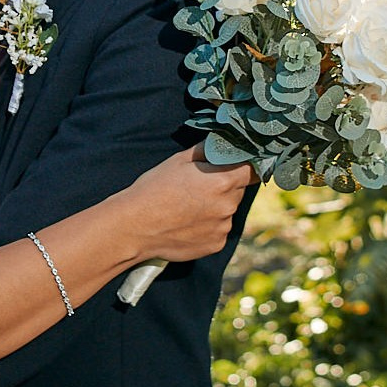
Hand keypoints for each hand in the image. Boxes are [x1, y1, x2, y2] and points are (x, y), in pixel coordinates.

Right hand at [122, 141, 254, 262]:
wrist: (134, 227)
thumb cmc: (153, 189)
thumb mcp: (178, 160)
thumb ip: (207, 150)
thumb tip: (223, 142)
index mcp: (222, 181)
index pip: (251, 169)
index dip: (245, 165)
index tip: (235, 164)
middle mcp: (228, 206)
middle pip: (239, 189)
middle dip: (226, 185)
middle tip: (200, 186)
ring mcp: (223, 227)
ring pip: (229, 210)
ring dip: (217, 206)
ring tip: (189, 207)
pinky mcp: (216, 244)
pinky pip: (219, 229)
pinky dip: (209, 225)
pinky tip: (187, 223)